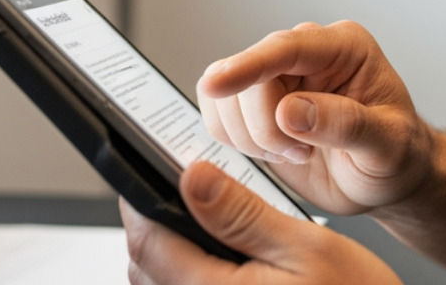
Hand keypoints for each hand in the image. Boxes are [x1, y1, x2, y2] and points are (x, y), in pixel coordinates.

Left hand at [123, 160, 402, 284]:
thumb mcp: (306, 246)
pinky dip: (188, 275)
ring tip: (198, 221)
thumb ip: (242, 215)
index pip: (148, 244)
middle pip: (145, 268)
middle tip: (176, 191)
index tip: (146, 170)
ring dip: (168, 253)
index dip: (139, 201)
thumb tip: (193, 179)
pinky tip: (219, 259)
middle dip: (152, 226)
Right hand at [196, 21, 432, 214]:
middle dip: (266, 128)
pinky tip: (278, 153)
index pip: (288, 47)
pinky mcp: (257, 106)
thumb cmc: (397, 155)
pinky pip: (219, 115)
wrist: (387, 178)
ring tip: (296, 152)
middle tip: (302, 152)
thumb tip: (291, 111)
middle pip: (250, 78)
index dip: (249, 65)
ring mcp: (278, 78)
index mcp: (345, 48)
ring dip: (252, 137)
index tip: (219, 84)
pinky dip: (237, 142)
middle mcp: (307, 56)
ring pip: (226, 97)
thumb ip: (346, 124)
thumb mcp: (388, 145)